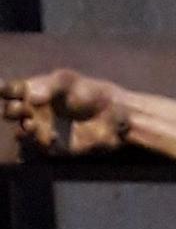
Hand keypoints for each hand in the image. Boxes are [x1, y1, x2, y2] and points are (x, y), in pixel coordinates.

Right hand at [2, 69, 129, 154]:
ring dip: (23, 128)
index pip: (10, 90)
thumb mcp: (67, 81)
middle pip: (11, 111)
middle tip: (22, 108)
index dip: (3, 90)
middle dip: (12, 109)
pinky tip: (52, 136)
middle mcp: (34, 110)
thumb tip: (30, 96)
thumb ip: (48, 86)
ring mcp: (43, 129)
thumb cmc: (89, 93)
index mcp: (33, 90)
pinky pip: (41, 147)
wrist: (112, 116)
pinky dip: (42, 142)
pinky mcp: (55, 146)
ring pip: (21, 131)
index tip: (4, 89)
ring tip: (32, 124)